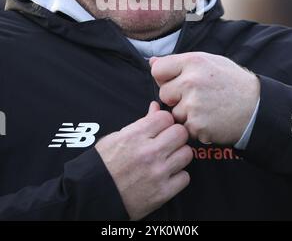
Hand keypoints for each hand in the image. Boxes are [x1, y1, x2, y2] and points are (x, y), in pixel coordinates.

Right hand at [95, 101, 192, 219]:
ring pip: (186, 153)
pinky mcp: (162, 192)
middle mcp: (149, 152)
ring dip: (179, 155)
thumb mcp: (117, 137)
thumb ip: (141, 122)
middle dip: (176, 135)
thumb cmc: (104, 164)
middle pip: (181, 133)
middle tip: (169, 141)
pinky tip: (167, 175)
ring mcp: (157, 172)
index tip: (162, 127)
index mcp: (135, 135)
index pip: (166, 117)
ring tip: (168, 159)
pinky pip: (185, 177)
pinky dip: (178, 176)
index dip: (165, 121)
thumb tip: (155, 107)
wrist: (93, 194)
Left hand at [150, 52, 259, 144]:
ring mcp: (194, 104)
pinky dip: (194, 127)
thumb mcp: (209, 62)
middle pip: (163, 94)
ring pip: (174, 113)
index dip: (164, 78)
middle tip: (196, 97)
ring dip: (185, 114)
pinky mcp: (198, 125)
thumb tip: (151, 61)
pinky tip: (210, 119)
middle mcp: (191, 81)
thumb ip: (179, 62)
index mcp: (193, 62)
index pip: (157, 70)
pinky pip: (185, 128)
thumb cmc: (231, 82)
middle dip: (175, 98)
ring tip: (206, 108)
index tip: (175, 82)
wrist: (256, 107)